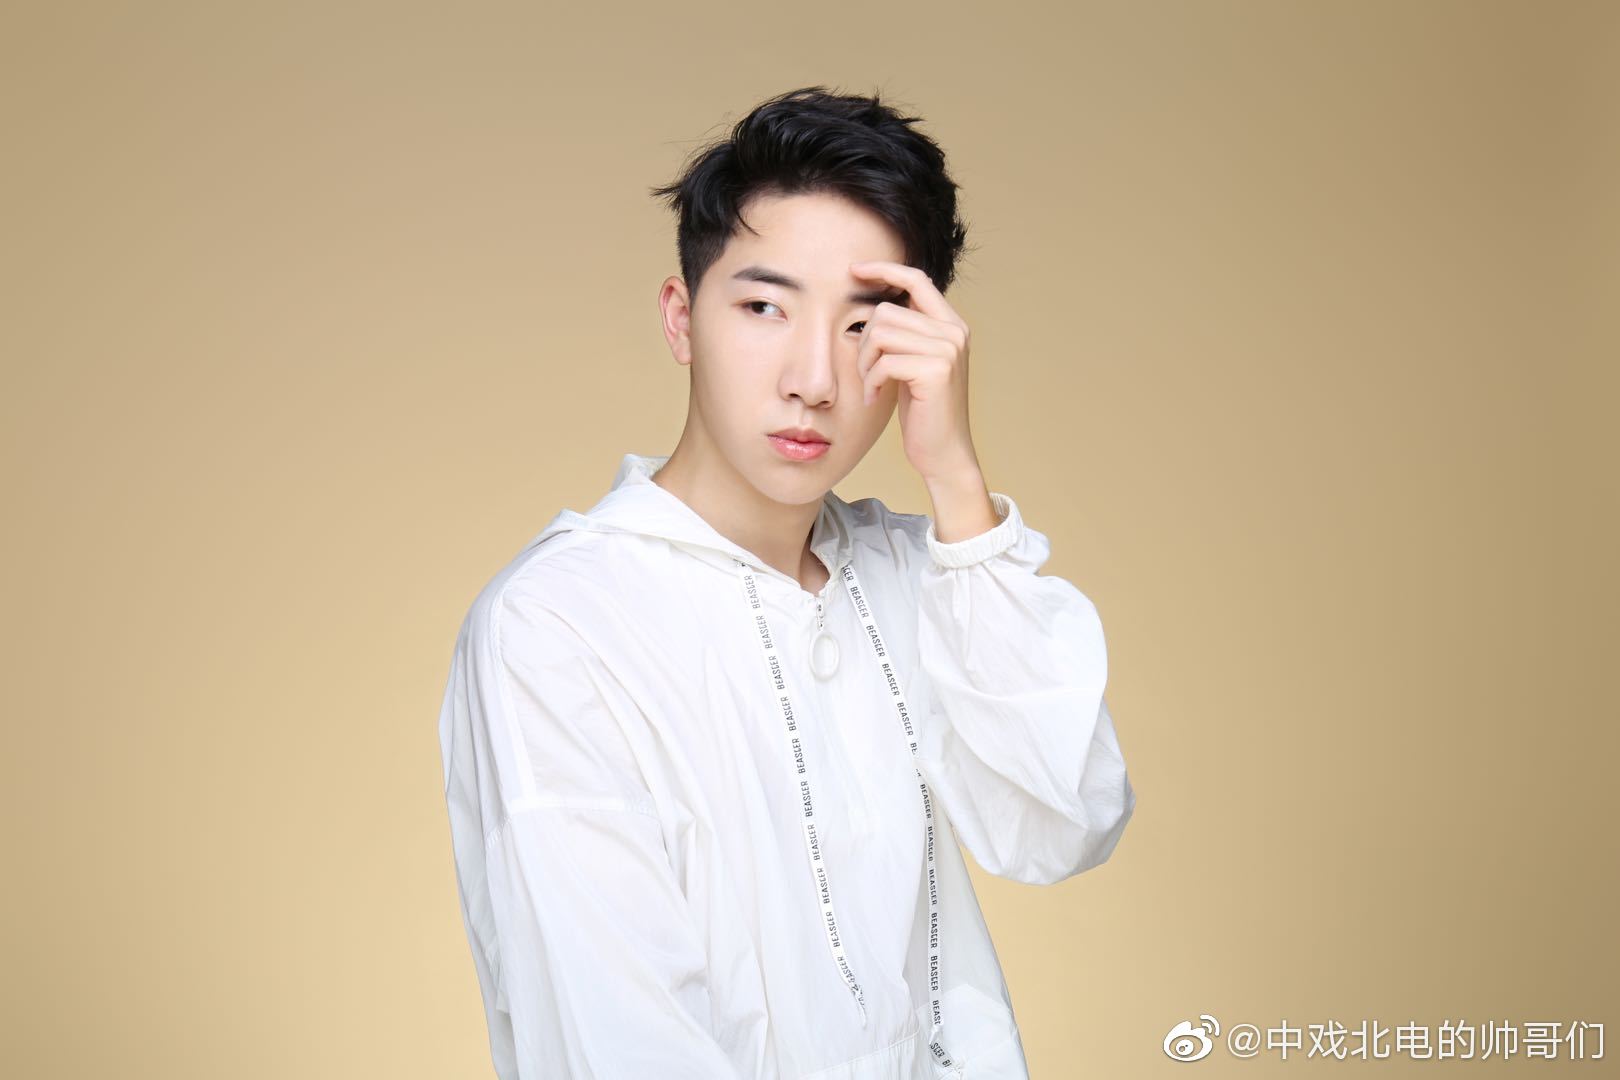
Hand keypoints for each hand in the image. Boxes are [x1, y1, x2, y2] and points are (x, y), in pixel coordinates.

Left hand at [848, 260, 980, 483]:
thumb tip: (875, 305)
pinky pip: (884, 362)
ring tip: (871, 384)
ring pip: (881, 334)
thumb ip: (906, 333)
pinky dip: (871, 381)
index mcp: (951, 325)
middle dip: (864, 342)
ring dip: (865, 362)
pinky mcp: (936, 370)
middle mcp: (954, 332)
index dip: (884, 270)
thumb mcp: (914, 363)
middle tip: (866, 373)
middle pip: (885, 311)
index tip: (855, 271)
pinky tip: (875, 398)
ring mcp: (947, 350)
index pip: (916, 280)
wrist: (944, 452)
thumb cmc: (924, 411)